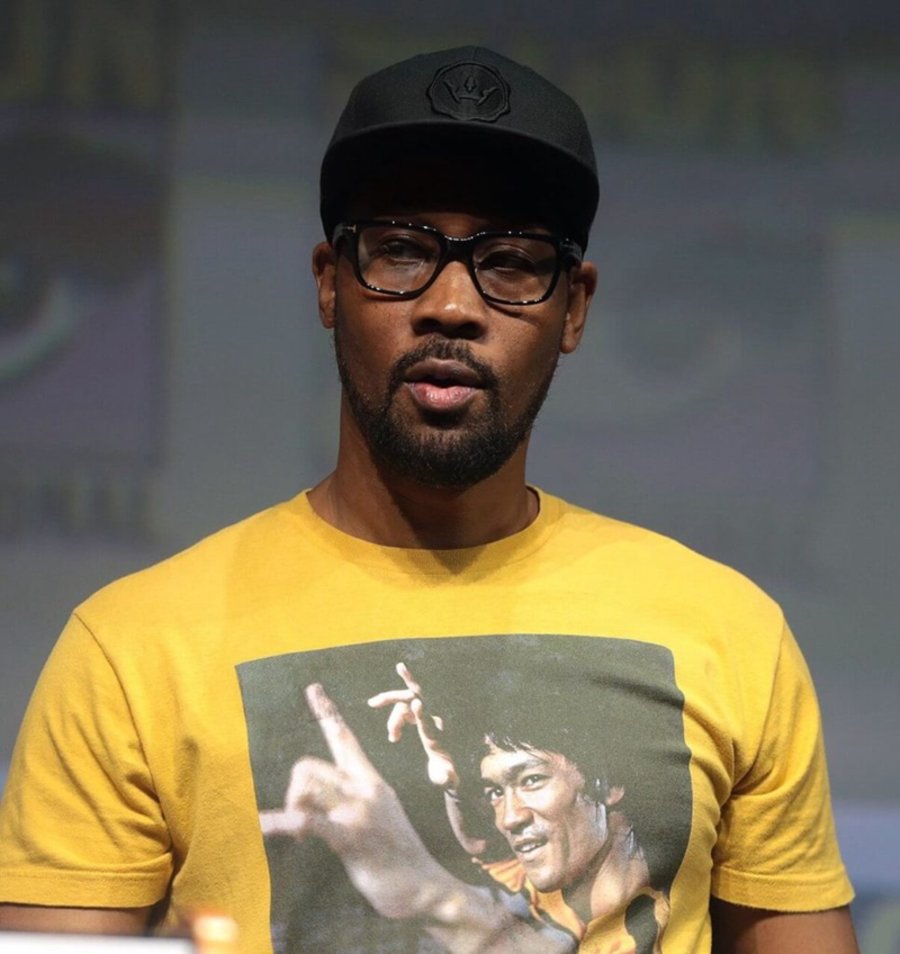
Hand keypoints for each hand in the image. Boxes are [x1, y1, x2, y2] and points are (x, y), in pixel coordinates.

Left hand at [259, 683, 451, 920]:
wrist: (425, 888)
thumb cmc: (397, 857)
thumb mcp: (378, 818)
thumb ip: (353, 802)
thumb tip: (321, 803)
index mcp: (371, 781)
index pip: (344, 738)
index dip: (327, 712)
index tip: (313, 688)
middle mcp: (365, 788)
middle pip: (309, 766)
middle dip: (293, 792)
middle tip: (298, 826)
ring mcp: (359, 809)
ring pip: (306, 784)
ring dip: (290, 809)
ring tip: (299, 837)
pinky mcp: (351, 835)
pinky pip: (307, 820)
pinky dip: (281, 822)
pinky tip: (263, 826)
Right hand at [367, 662, 459, 791]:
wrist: (447, 763)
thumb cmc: (446, 771)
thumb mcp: (446, 776)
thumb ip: (447, 776)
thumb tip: (449, 777)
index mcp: (436, 735)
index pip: (428, 720)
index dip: (421, 714)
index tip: (417, 704)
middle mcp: (431, 719)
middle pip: (414, 697)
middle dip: (398, 692)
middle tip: (376, 699)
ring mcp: (425, 715)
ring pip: (403, 705)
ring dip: (393, 720)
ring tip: (393, 740)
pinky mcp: (418, 716)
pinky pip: (402, 710)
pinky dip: (394, 720)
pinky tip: (393, 737)